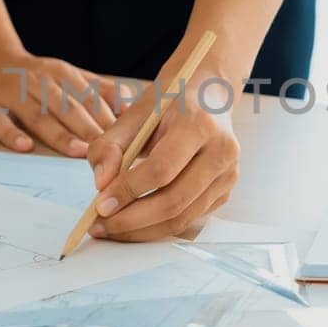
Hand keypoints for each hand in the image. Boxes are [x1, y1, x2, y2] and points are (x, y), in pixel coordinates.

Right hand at [0, 48, 118, 156]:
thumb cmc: (33, 74)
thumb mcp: (68, 74)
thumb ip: (99, 89)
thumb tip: (131, 106)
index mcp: (62, 74)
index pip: (89, 97)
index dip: (109, 118)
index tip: (128, 139)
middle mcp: (39, 82)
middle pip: (68, 108)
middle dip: (91, 129)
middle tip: (111, 152)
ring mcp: (12, 94)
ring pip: (38, 115)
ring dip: (60, 133)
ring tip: (80, 151)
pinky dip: (12, 133)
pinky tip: (25, 146)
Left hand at [85, 73, 239, 240]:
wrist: (207, 96)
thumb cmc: (169, 103)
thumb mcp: (134, 113)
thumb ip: (110, 144)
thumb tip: (101, 185)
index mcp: (199, 125)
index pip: (161, 169)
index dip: (128, 190)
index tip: (100, 205)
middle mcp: (221, 152)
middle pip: (173, 201)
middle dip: (131, 220)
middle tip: (100, 225)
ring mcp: (228, 175)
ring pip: (182, 218)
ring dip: (142, 230)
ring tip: (111, 228)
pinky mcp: (225, 191)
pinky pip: (189, 219)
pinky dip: (158, 227)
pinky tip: (134, 224)